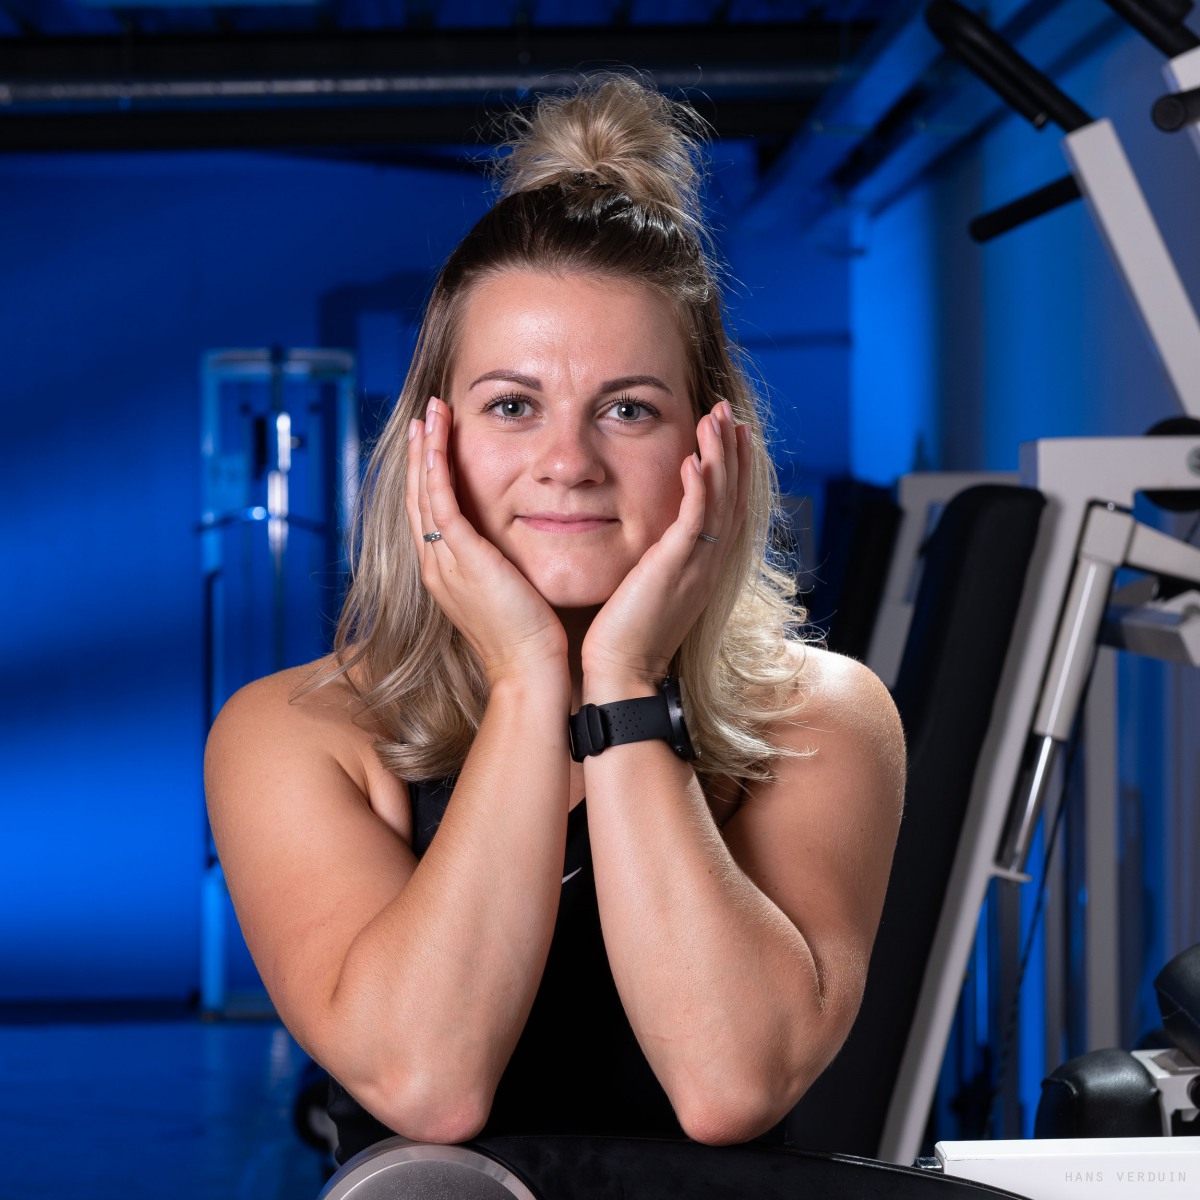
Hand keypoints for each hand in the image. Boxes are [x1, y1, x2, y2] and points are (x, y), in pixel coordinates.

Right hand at [407, 398, 568, 686]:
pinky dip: (436, 464)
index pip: (431, 515)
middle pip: (418, 498)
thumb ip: (512, 568)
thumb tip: (530, 545)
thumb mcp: (516, 595)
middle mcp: (437, 566)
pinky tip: (438, 436)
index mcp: (448, 575)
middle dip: (421, 455)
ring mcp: (444, 561)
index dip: (430, 477)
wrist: (529, 674)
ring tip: (428, 413)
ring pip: (423, 492)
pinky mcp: (461, 557)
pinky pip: (440, 499)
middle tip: (424, 417)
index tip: (436, 443)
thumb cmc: (534, 644)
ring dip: (425, 448)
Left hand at [580, 400, 750, 695]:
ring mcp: (695, 567)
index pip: (725, 507)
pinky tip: (694, 459)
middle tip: (727, 412)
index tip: (727, 433)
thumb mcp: (644, 589)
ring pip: (719, 501)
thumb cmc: (622, 638)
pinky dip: (699, 488)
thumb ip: (651, 559)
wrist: (620, 676)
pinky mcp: (675, 571)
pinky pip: (695, 522)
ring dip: (719, 456)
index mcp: (701, 567)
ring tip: (715, 418)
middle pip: (732, 496)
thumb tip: (643, 541)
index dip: (730, 467)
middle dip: (732, 451)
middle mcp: (707, 564)